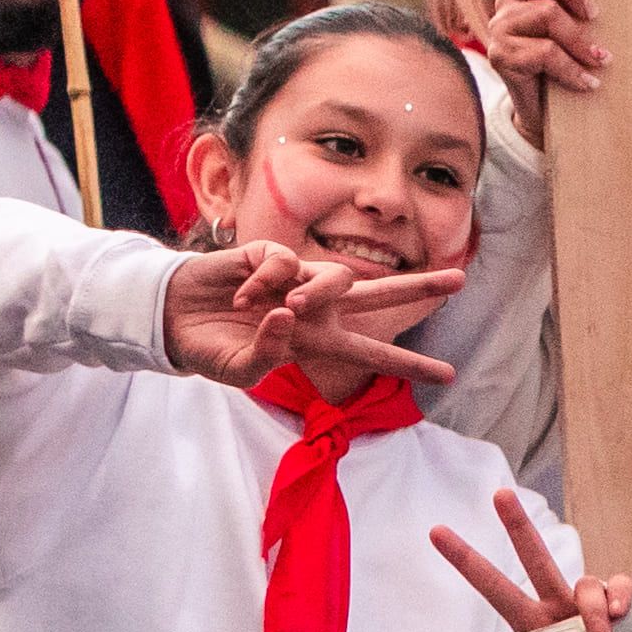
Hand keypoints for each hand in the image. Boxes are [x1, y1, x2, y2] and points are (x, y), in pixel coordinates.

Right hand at [157, 241, 460, 394]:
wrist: (170, 319)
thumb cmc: (210, 349)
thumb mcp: (239, 371)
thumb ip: (267, 355)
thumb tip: (289, 318)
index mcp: (317, 341)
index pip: (372, 353)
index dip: (408, 363)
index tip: (449, 375)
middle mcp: (315, 308)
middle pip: (378, 295)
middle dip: (418, 288)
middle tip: (461, 280)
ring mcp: (295, 280)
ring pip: (336, 277)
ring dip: (317, 293)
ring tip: (286, 310)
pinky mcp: (269, 256)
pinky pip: (284, 264)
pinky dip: (265, 283)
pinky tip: (242, 297)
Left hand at [426, 491, 631, 631]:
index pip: (495, 590)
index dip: (468, 562)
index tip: (436, 532)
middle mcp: (558, 612)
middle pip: (536, 560)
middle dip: (518, 527)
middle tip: (500, 495)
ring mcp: (592, 609)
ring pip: (587, 581)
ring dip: (593, 612)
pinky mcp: (627, 613)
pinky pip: (622, 589)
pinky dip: (622, 599)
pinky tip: (621, 618)